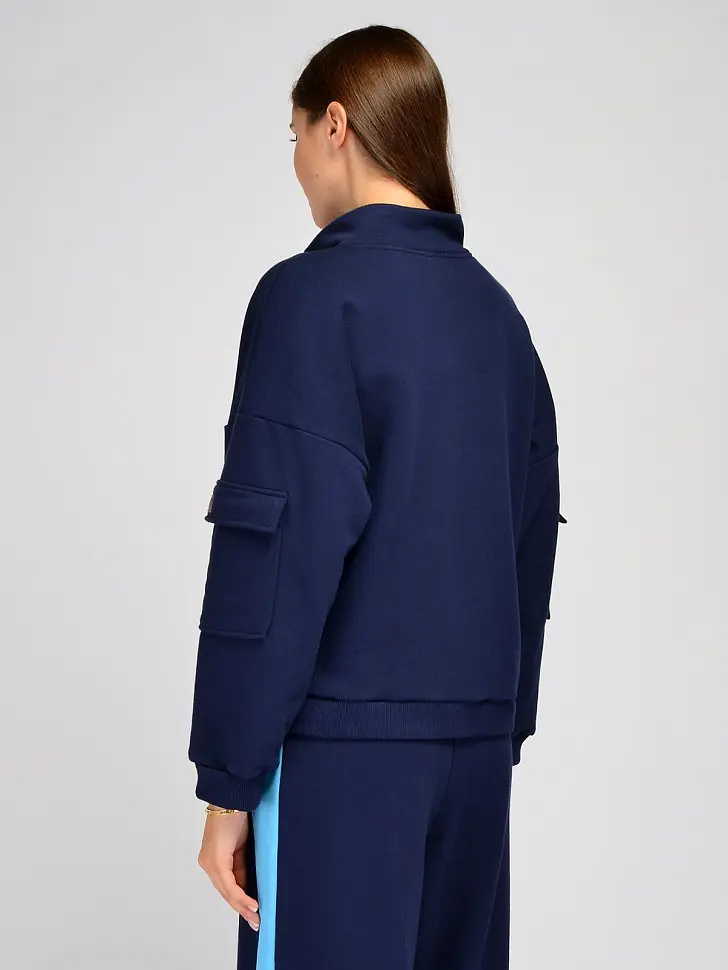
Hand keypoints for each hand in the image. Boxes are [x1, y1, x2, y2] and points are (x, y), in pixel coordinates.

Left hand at [197, 807, 259, 931]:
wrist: (232, 796)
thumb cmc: (237, 815)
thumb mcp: (240, 845)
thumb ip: (241, 864)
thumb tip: (248, 883)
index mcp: (213, 859)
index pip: (227, 885)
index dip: (240, 900)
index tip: (252, 912)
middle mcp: (207, 863)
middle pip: (225, 892)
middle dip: (242, 909)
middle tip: (256, 923)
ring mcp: (210, 862)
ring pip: (227, 891)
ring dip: (243, 906)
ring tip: (256, 918)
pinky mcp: (216, 859)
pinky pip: (229, 884)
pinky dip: (241, 896)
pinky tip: (252, 905)